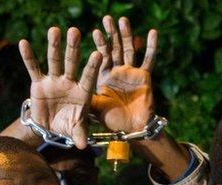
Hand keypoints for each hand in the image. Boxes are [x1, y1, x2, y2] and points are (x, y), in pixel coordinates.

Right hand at [18, 27, 102, 148]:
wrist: (50, 127)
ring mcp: (54, 81)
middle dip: (73, 49)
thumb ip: (79, 134)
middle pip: (72, 63)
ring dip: (54, 46)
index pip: (89, 78)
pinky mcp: (39, 83)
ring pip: (54, 61)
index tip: (98, 54)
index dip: (92, 67)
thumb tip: (83, 145)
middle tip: (75, 31)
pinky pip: (33, 68)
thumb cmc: (67, 126)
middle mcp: (69, 83)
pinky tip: (23, 43)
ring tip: (55, 30)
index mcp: (82, 93)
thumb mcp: (75, 130)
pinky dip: (28, 57)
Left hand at [90, 15, 157, 133]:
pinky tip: (152, 32)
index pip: (101, 56)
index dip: (100, 45)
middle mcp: (117, 72)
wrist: (132, 128)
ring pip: (128, 50)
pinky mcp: (144, 76)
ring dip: (126, 35)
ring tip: (123, 20)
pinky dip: (151, 46)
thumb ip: (86, 98)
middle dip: (111, 34)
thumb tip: (69, 94)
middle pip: (114, 48)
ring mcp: (131, 73)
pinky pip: (149, 59)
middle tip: (107, 18)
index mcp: (104, 77)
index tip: (96, 32)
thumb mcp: (95, 108)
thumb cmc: (113, 120)